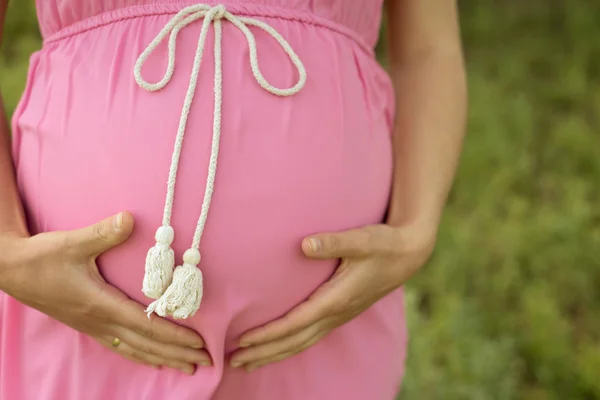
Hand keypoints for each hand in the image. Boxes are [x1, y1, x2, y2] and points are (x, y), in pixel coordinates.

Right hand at [0, 212, 209, 373]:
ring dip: (163, 358)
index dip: (173, 335)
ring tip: (186, 367)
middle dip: (177, 353)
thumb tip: (129, 218)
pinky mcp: (88, 326)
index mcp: (100, 303)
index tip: (198, 342)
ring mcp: (93, 327)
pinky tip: (152, 359)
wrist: (12, 270)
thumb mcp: (72, 242)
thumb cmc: (43, 257)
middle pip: (146, 344)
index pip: (146, 325)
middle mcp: (100, 321)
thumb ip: (103, 232)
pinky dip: (141, 355)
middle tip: (205, 361)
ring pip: (134, 349)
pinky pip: (121, 346)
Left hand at [230, 223, 435, 370]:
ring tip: (248, 363)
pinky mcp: (340, 312)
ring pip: (302, 343)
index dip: (269, 334)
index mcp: (336, 299)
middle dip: (264, 352)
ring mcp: (339, 316)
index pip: (295, 323)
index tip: (243, 341)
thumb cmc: (383, 245)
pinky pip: (310, 336)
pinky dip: (290, 345)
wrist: (407, 254)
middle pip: (294, 341)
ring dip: (274, 354)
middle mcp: (336, 313)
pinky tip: (280, 347)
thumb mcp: (361, 239)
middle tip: (233, 361)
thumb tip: (305, 245)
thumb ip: (333, 242)